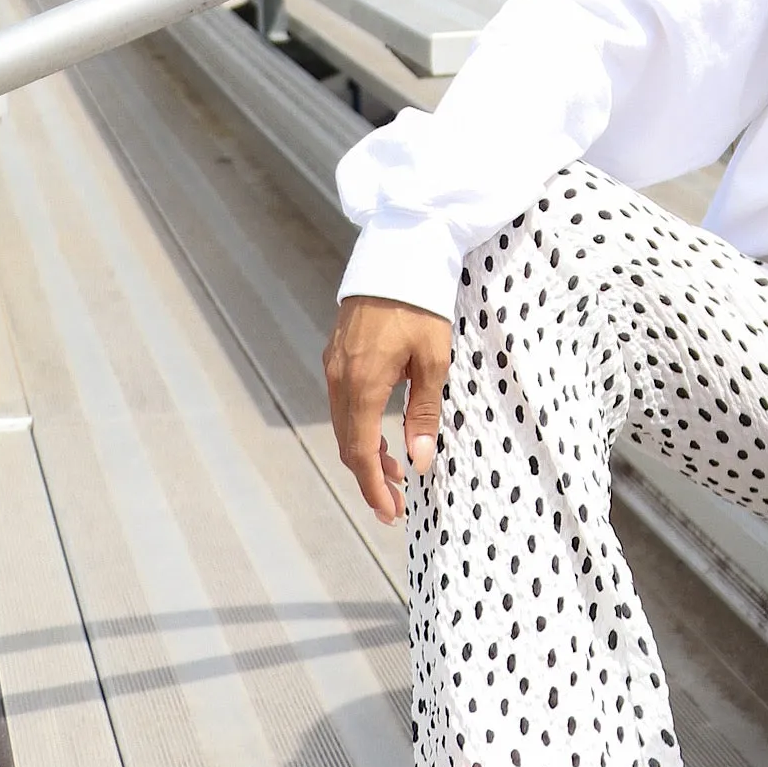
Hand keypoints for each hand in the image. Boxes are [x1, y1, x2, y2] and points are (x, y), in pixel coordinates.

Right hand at [323, 295, 452, 522]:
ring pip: (344, 424)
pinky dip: (360, 427)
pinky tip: (381, 434)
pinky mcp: (337, 354)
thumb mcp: (434, 361)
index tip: (390, 512)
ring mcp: (334, 365)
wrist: (399, 254)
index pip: (360, 452)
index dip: (374, 486)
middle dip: (370, 478)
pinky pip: (343, 403)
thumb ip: (424, 413)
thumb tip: (420, 462)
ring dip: (367, 453)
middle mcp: (339, 378)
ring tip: (397, 471)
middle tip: (394, 504)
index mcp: (362, 383)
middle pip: (348, 443)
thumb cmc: (422, 305)